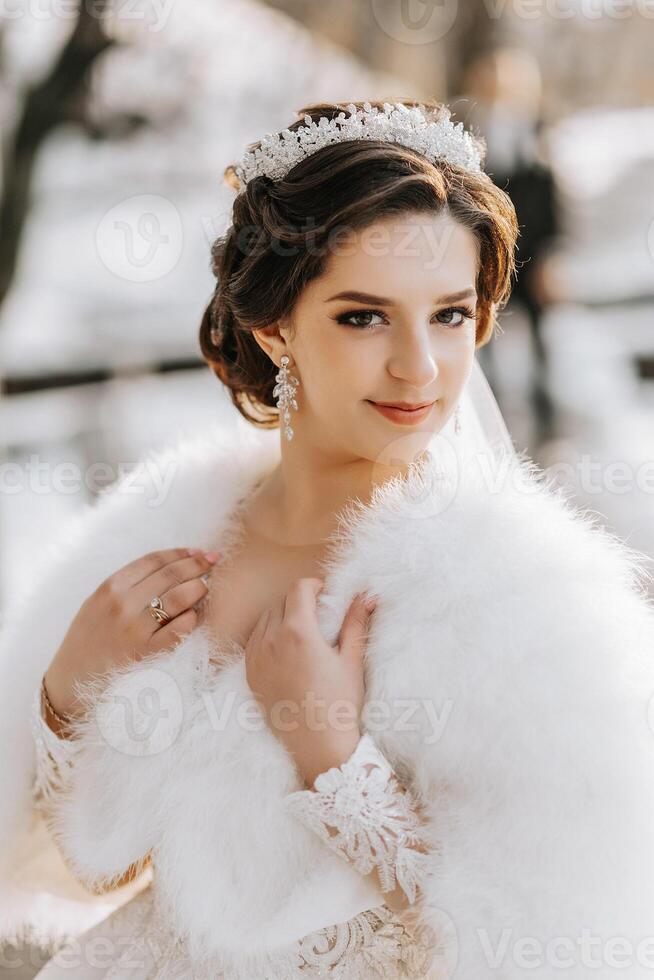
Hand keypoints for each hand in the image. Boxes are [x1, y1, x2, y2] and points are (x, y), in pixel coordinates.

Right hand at [44, 547, 219, 724]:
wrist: (71, 681)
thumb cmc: (88, 639)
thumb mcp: (97, 603)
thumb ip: (126, 585)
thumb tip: (167, 567)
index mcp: (111, 587)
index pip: (154, 560)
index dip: (181, 553)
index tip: (197, 551)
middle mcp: (123, 604)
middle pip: (171, 574)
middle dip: (198, 564)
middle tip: (214, 561)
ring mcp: (136, 629)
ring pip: (180, 597)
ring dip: (199, 588)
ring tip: (206, 588)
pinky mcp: (147, 653)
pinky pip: (180, 630)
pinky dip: (192, 619)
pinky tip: (194, 616)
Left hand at [244, 577, 376, 787]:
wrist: (318, 746)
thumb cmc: (340, 704)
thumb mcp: (352, 660)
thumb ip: (356, 622)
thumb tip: (367, 595)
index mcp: (298, 633)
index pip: (299, 589)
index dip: (315, 585)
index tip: (326, 595)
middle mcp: (271, 641)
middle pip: (281, 601)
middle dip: (300, 601)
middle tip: (318, 614)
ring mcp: (256, 658)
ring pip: (265, 619)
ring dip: (282, 616)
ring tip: (303, 633)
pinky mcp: (249, 674)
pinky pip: (254, 641)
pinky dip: (268, 636)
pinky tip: (287, 650)